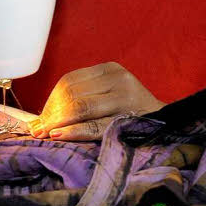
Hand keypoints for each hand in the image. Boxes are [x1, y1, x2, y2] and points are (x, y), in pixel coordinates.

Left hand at [28, 62, 162, 141]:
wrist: (169, 126)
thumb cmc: (131, 115)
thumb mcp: (108, 97)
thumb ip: (80, 102)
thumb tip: (39, 121)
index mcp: (110, 69)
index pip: (69, 81)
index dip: (50, 102)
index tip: (38, 121)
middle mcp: (119, 78)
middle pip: (72, 94)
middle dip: (51, 115)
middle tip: (37, 131)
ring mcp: (126, 96)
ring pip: (80, 108)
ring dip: (57, 124)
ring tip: (44, 135)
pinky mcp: (130, 116)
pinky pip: (95, 125)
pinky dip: (73, 131)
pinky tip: (59, 136)